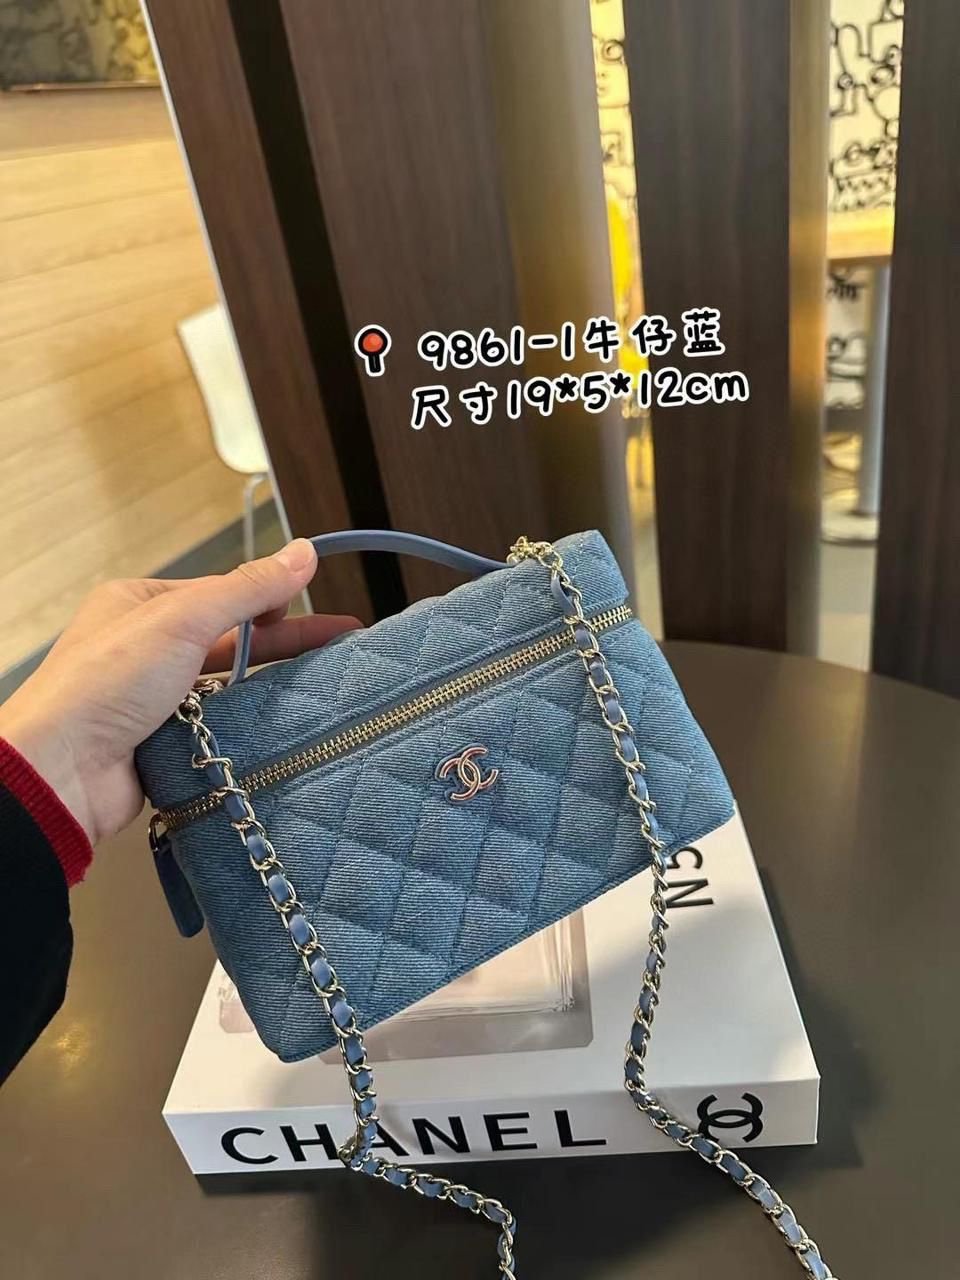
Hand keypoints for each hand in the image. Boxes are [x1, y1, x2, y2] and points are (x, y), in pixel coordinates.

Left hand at [0, 540, 358, 844]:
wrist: (61, 772)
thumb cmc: (107, 682)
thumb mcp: (183, 619)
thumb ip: (247, 588)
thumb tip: (303, 552)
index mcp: (139, 605)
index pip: (219, 593)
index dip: (268, 599)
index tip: (312, 609)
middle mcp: (144, 649)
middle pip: (230, 640)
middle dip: (284, 642)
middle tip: (343, 644)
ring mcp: (152, 700)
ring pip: (227, 686)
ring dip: (270, 687)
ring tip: (328, 687)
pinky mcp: (162, 745)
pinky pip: (218, 728)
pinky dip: (248, 726)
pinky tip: (286, 728)